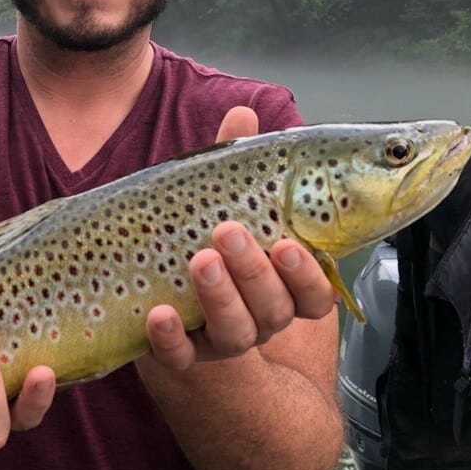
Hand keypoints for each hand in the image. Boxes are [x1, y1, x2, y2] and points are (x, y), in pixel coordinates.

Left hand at [143, 106, 336, 369]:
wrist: (156, 290)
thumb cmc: (203, 233)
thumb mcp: (221, 197)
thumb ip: (235, 160)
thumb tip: (241, 113)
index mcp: (282, 284)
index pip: (314, 293)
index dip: (308, 276)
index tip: (289, 243)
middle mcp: (258, 316)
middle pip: (274, 310)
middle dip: (254, 271)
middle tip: (227, 231)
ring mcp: (218, 338)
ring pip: (235, 334)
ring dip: (220, 297)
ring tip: (199, 260)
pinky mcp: (178, 351)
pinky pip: (179, 357)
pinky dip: (171, 338)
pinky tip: (159, 314)